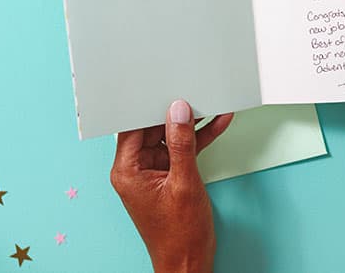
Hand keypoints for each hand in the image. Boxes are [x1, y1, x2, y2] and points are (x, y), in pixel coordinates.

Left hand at [110, 100, 232, 272]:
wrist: (189, 263)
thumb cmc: (179, 235)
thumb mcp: (184, 183)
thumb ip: (181, 144)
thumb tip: (178, 111)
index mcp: (127, 170)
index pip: (132, 127)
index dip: (147, 106)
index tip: (164, 89)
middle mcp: (136, 169)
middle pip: (151, 128)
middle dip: (173, 111)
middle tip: (191, 90)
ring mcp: (154, 171)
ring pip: (170, 136)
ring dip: (191, 123)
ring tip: (209, 101)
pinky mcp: (170, 175)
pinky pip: (183, 150)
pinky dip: (199, 139)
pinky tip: (217, 123)